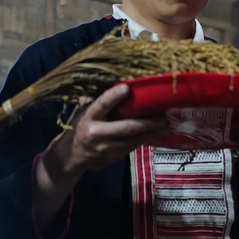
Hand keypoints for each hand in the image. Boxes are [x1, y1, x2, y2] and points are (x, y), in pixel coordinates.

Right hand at [32, 83, 167, 229]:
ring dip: (152, 132)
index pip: (102, 104)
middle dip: (147, 122)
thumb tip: (110, 81)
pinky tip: (157, 133)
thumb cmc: (79, 127)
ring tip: (166, 124)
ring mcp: (107, 147)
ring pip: (134, 139)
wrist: (71, 156)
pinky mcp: (114, 157)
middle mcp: (98, 132)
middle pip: (126, 127)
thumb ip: (93, 100)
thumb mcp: (82, 112)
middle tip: (163, 116)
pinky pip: (133, 146)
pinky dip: (146, 139)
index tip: (127, 88)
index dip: (114, 96)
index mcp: (89, 117)